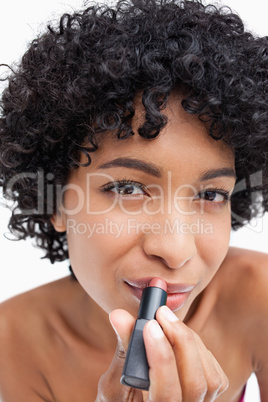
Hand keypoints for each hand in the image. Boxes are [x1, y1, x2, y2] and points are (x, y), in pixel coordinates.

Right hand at [96, 307, 228, 400]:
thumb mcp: (112, 383)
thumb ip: (123, 352)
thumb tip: (120, 315)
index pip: (167, 393)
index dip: (161, 358)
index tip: (150, 326)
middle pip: (195, 383)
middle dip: (181, 341)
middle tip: (162, 313)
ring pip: (210, 378)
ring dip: (191, 342)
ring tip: (169, 322)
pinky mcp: (208, 401)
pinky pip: (216, 377)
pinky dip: (201, 351)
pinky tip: (181, 339)